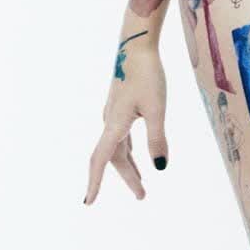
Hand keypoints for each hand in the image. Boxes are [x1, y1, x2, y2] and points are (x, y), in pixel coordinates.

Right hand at [85, 42, 167, 203]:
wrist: (136, 47)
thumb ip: (158, 139)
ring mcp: (114, 114)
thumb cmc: (147, 75)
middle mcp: (109, 122)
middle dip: (127, 178)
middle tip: (142, 196)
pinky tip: (136, 156)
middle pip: (114, 158)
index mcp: (114, 124)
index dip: (95, 182)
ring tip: (141, 185)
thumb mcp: (157, 109)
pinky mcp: (120, 107)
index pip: (102, 160)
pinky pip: (121, 137)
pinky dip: (128, 150)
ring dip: (128, 166)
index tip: (88, 202)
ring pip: (118, 148)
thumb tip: (160, 168)